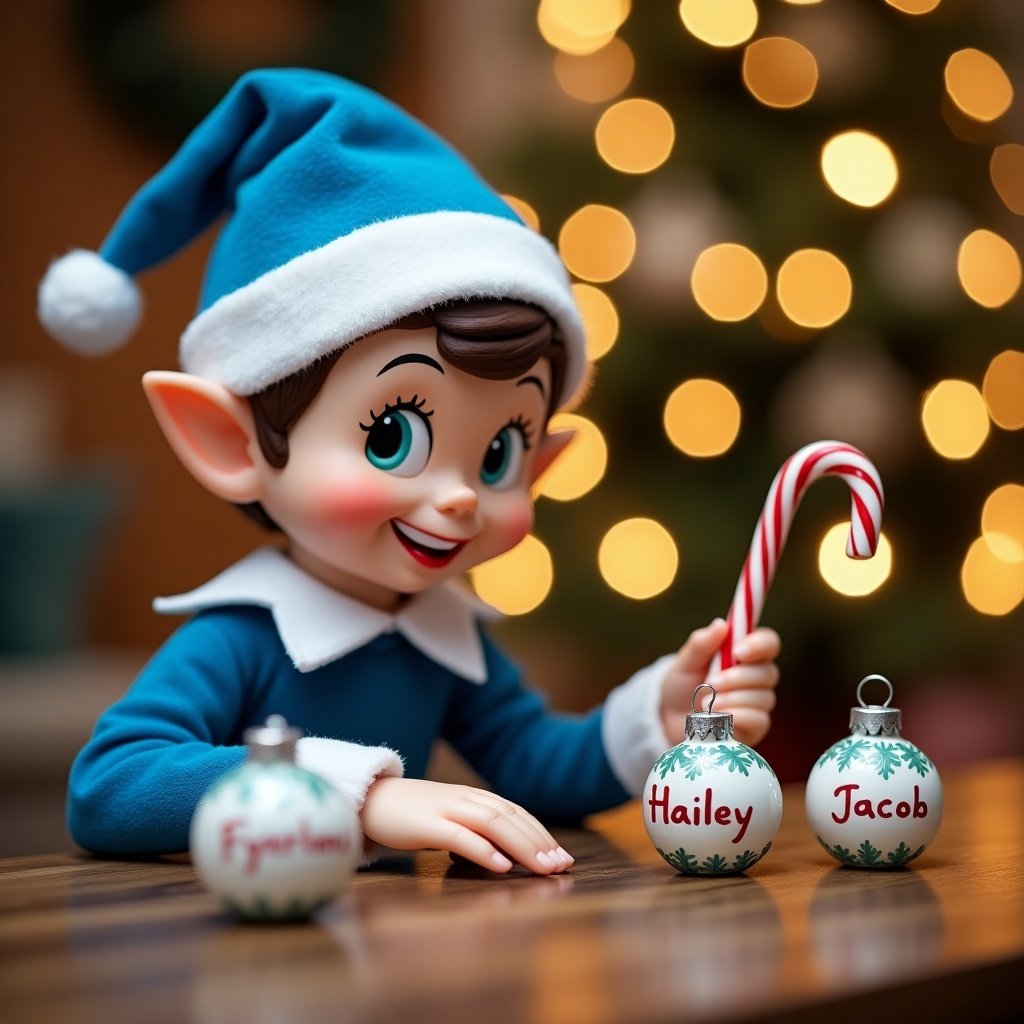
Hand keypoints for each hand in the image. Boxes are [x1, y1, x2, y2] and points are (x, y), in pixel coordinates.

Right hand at [360, 776, 573, 874]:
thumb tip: (504, 856)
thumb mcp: (448, 821)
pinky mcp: (426, 824)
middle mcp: (464, 798)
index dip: (541, 832)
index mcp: (472, 797)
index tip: (562, 856)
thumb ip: (475, 832)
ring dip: (522, 846)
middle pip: (511, 817)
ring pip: (493, 823)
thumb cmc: (410, 816)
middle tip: (562, 866)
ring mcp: (446, 808)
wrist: (368, 801)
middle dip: (539, 842)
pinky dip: (484, 850)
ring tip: (543, 867)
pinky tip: (502, 866)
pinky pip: (460, 836)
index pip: (516, 812)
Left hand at [660, 618, 779, 746]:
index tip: (737, 651)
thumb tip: (721, 624)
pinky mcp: (755, 727)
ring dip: (732, 698)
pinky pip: (758, 720)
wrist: (670, 719)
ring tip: (706, 703)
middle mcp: (757, 677)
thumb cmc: (682, 685)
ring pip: (763, 698)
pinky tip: (716, 717)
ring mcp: (758, 703)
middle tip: (712, 682)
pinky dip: (736, 716)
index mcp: (745, 654)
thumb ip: (702, 643)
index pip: (769, 642)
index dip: (759, 644)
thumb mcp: (685, 662)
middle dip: (738, 677)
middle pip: (769, 672)